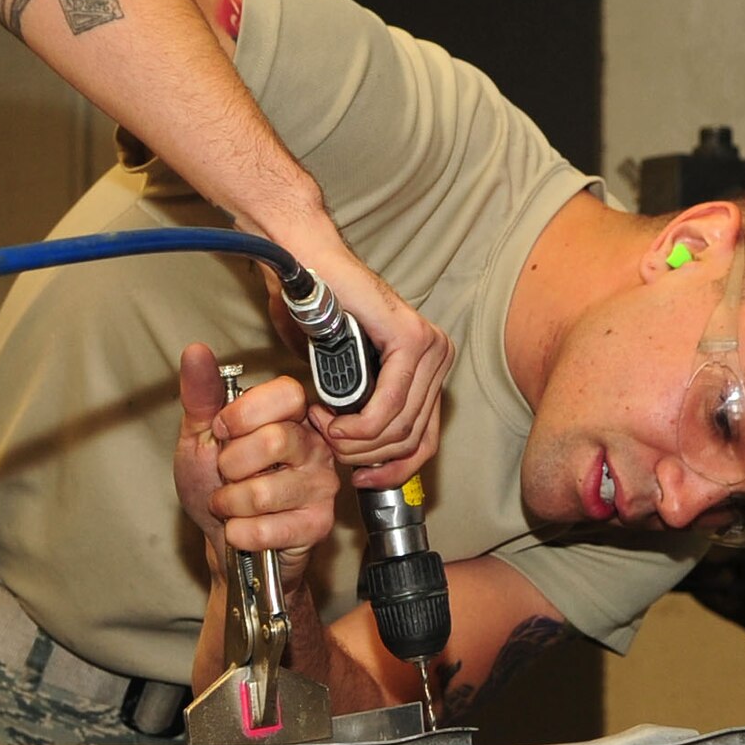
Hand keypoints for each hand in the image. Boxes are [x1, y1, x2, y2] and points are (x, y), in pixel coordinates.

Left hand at [172, 344, 339, 593]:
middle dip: (231, 464)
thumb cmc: (214, 485)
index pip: (287, 394)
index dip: (244, 414)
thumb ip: (201, 395)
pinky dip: (239, 532)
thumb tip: (196, 351)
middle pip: (275, 440)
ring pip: (266, 490)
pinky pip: (269, 528)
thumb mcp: (200, 436)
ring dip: (230, 503)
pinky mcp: (318, 524)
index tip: (222, 430)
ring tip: (231, 504)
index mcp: (290, 416)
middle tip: (227, 474)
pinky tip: (241, 529)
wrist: (223, 542)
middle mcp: (314, 446)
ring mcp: (321, 485)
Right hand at [274, 250, 452, 489]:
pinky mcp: (412, 340)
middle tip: (327, 441)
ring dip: (355, 440)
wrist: (307, 264)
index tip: (361, 480)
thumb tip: (367, 455)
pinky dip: (357, 424)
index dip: (393, 470)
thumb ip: (365, 411)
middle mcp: (438, 355)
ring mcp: (430, 346)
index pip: (426, 439)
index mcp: (429, 366)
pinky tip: (332, 420)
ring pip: (401, 427)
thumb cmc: (317, 313)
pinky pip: (390, 407)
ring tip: (323, 425)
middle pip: (413, 438)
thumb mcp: (347, 378)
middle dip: (365, 455)